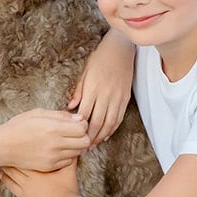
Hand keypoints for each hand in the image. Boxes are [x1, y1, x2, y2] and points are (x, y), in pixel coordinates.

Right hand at [0, 109, 89, 170]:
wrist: (4, 146)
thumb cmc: (19, 126)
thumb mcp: (39, 113)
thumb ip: (61, 116)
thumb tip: (79, 119)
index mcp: (53, 128)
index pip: (82, 128)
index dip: (82, 125)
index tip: (76, 123)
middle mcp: (55, 144)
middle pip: (84, 142)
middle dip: (82, 136)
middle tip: (74, 133)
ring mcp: (53, 157)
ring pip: (78, 152)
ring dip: (75, 146)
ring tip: (64, 141)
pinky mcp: (50, 166)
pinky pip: (68, 161)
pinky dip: (67, 155)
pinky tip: (57, 149)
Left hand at [0, 159, 79, 196]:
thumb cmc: (68, 190)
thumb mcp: (69, 171)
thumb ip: (69, 159)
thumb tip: (73, 148)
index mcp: (35, 174)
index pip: (18, 163)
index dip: (12, 158)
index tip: (7, 152)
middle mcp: (27, 186)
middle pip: (11, 174)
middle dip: (6, 167)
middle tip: (0, 161)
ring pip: (12, 187)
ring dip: (6, 180)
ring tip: (1, 175)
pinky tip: (20, 196)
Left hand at [70, 30, 133, 146]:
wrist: (121, 49)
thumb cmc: (100, 58)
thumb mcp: (85, 72)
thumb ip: (78, 91)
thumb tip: (71, 107)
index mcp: (92, 88)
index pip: (85, 114)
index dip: (79, 128)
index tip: (73, 137)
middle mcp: (105, 95)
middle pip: (97, 122)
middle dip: (89, 137)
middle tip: (82, 148)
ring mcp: (117, 97)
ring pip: (109, 123)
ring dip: (101, 136)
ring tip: (93, 145)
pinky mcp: (125, 98)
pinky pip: (119, 117)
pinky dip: (112, 129)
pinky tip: (106, 135)